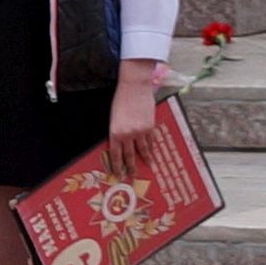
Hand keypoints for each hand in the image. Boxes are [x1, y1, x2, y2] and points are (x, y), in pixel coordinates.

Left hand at [104, 61, 162, 175]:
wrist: (134, 86)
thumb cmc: (120, 99)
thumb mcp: (114, 117)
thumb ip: (117, 131)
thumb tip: (121, 144)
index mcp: (115, 132)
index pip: (116, 154)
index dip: (117, 166)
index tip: (118, 175)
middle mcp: (127, 134)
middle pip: (129, 156)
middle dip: (130, 168)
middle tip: (132, 178)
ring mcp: (140, 132)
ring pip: (142, 151)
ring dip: (144, 160)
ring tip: (146, 167)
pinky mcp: (150, 127)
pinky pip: (151, 141)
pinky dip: (151, 148)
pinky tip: (152, 153)